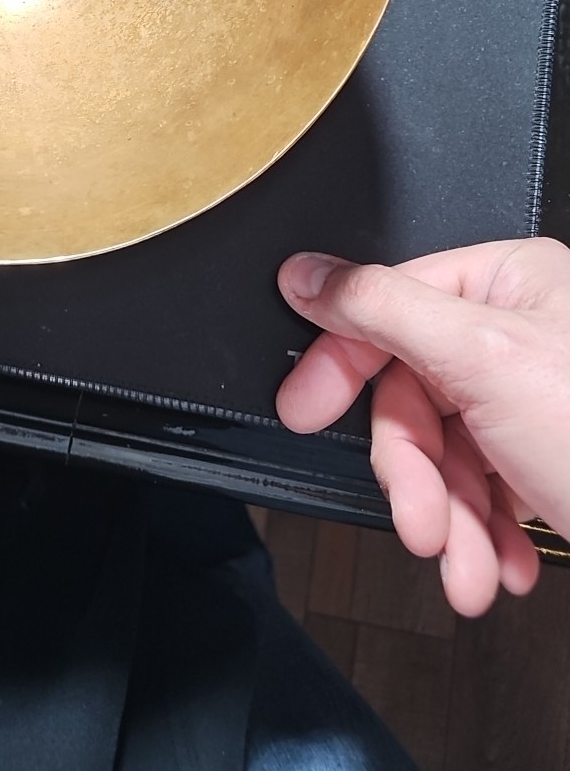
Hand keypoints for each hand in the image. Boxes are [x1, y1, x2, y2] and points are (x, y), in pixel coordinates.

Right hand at [275, 238, 569, 616]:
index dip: (341, 364)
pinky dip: (481, 532)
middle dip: (416, 476)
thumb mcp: (483, 359)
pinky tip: (500, 564)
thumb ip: (381, 308)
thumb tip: (307, 274)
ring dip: (449, 520)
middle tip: (419, 524)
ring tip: (466, 570)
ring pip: (444, 451)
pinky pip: (481, 486)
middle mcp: (519, 331)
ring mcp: (532, 397)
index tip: (302, 406)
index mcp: (507, 282)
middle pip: (414, 394)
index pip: (388, 306)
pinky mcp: (542, 456)